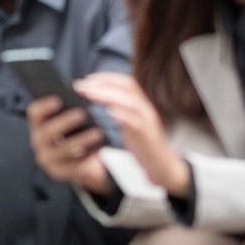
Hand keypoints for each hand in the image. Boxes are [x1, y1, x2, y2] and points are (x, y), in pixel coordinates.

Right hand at [27, 96, 110, 193]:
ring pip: (62, 150)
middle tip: (82, 113)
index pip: (34, 113)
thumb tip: (83, 91)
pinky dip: (87, 157)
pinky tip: (99, 149)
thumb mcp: (70, 119)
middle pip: (46, 132)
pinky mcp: (58, 173)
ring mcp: (47, 159)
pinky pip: (72, 166)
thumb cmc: (76, 132)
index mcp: (39, 124)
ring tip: (98, 132)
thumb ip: (71, 107)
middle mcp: (38, 142)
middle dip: (64, 122)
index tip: (59, 99)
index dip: (44, 105)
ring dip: (81, 140)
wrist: (79, 160)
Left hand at [78, 72, 189, 197]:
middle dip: (103, 84)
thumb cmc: (144, 145)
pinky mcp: (148, 136)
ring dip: (108, 95)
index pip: (126, 83)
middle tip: (82, 86)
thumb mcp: (130, 124)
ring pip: (130, 101)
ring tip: (90, 94)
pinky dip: (123, 115)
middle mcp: (145, 109)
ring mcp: (148, 122)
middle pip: (127, 87)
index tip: (87, 80)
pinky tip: (109, 112)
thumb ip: (119, 110)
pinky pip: (136, 122)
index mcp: (141, 105)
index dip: (107, 78)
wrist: (163, 167)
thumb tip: (98, 100)